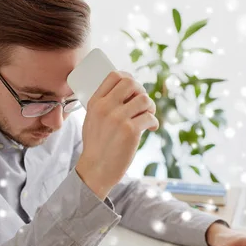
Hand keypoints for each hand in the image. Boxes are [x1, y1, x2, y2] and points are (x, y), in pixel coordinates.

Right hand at [76, 71, 158, 199]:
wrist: (96, 169)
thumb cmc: (96, 146)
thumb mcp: (91, 120)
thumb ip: (103, 106)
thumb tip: (125, 93)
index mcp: (95, 102)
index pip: (114, 76)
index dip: (129, 78)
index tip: (134, 88)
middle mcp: (105, 107)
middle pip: (131, 83)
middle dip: (141, 91)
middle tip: (142, 104)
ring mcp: (118, 119)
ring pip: (144, 99)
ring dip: (150, 107)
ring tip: (148, 116)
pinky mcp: (130, 131)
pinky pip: (150, 117)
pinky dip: (154, 122)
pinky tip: (150, 128)